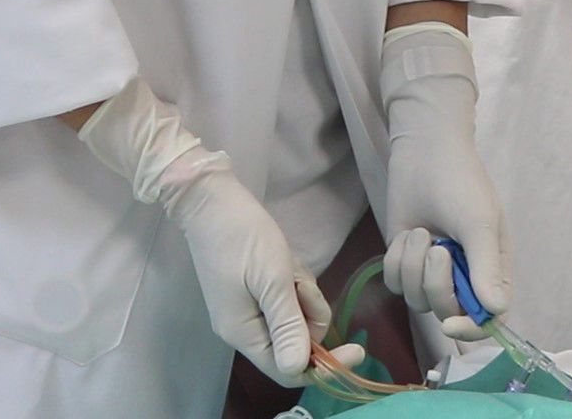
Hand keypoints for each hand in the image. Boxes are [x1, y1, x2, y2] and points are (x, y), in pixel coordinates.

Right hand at [164, 150, 364, 384]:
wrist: (213, 201)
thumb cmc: (243, 237)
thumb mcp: (272, 279)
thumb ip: (286, 324)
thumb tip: (296, 369)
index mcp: (243, 334)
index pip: (288, 370)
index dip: (325, 367)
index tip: (359, 349)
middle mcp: (244, 330)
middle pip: (296, 342)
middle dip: (310, 313)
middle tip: (301, 281)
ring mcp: (247, 311)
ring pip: (296, 318)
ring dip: (303, 293)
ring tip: (289, 264)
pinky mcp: (253, 293)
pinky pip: (287, 300)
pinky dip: (295, 283)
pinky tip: (286, 261)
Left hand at [380, 24, 512, 340]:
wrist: (424, 152)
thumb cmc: (461, 182)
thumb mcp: (479, 222)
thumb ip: (486, 267)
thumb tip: (496, 309)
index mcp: (493, 270)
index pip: (489, 318)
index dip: (472, 329)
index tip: (450, 323)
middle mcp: (464, 277)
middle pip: (448, 312)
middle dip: (436, 285)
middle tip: (437, 247)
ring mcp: (432, 271)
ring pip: (416, 299)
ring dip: (413, 266)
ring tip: (421, 232)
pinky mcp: (404, 262)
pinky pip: (394, 283)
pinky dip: (396, 260)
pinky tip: (407, 233)